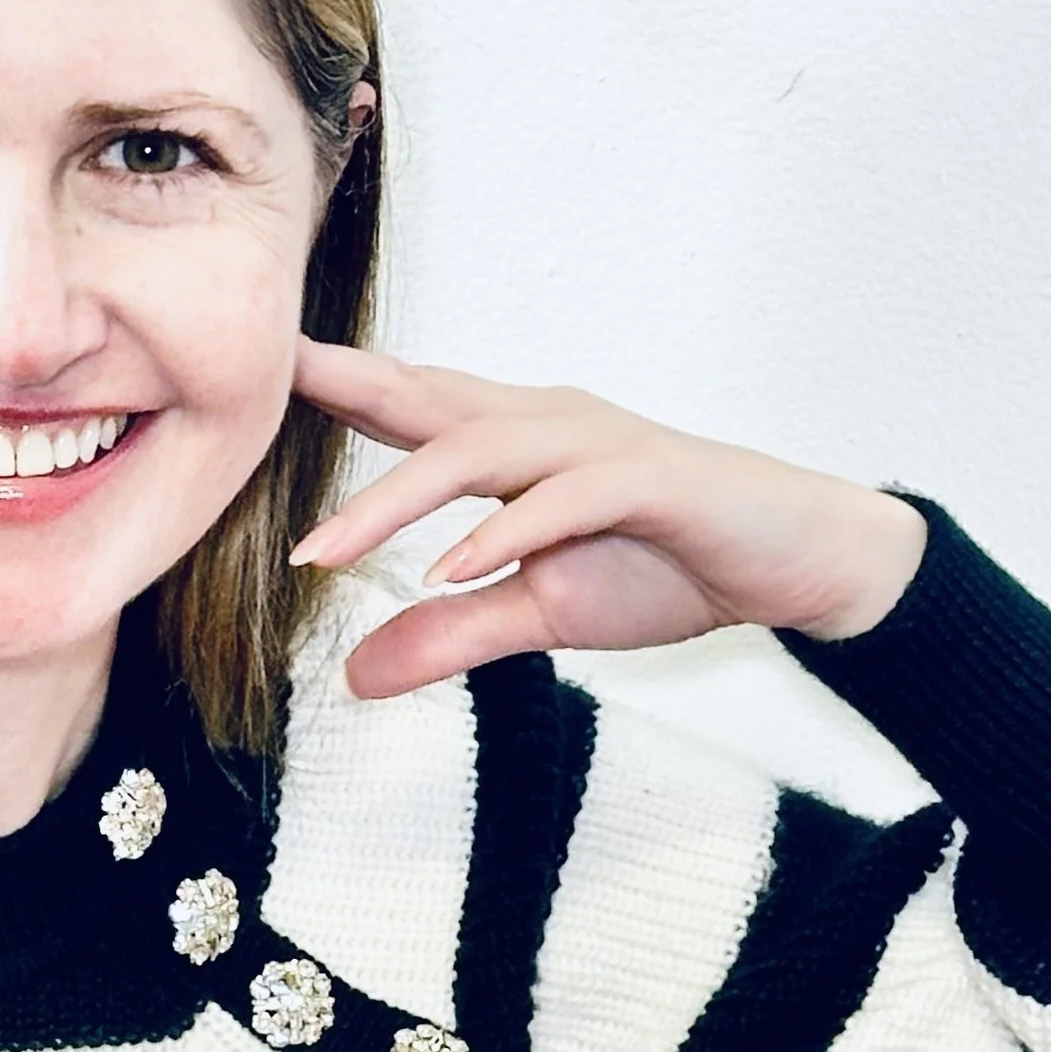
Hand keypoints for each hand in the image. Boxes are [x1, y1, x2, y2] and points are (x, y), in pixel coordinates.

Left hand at [288, 338, 928, 700]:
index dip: (335, 387)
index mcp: (517, 442)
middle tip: (253, 394)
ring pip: (478, 451)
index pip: (411, 406)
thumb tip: (358, 676)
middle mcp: (547, 424)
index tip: (254, 375)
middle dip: (341, 391)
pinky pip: (562, 499)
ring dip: (395, 500)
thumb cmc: (668, 568)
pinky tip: (450, 569)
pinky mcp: (649, 478)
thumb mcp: (542, 615)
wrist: (797, 561)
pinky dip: (502, 533)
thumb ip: (452, 636)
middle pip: (427, 402)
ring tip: (325, 553)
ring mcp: (597, 444)